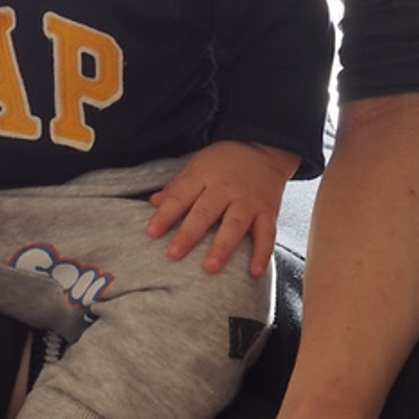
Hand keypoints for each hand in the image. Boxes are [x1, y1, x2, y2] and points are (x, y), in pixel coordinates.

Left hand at [145, 141, 294, 276]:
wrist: (263, 147)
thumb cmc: (224, 160)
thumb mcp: (197, 165)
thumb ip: (177, 186)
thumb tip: (153, 203)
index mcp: (203, 176)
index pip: (180, 196)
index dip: (165, 214)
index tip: (152, 232)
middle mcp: (225, 189)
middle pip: (205, 213)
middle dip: (189, 234)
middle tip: (173, 254)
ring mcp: (247, 201)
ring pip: (234, 225)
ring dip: (222, 247)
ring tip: (210, 267)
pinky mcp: (267, 211)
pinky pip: (267, 234)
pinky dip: (262, 253)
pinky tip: (255, 272)